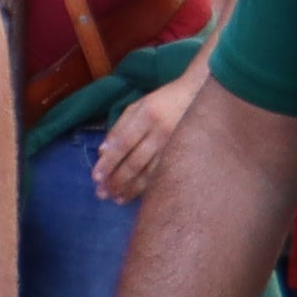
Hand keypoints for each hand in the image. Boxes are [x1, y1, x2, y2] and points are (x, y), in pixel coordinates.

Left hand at [94, 73, 197, 203]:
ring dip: (131, 188)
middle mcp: (161, 132)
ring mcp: (175, 147)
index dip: (109, 162)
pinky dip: (148, 187)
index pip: (123, 143)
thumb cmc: (164, 100)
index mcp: (147, 115)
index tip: (96, 177)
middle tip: (102, 194)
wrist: (200, 98)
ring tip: (116, 199)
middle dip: (117, 180)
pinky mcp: (184, 156)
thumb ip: (119, 127)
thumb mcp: (139, 105)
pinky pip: (163, 175)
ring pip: (150, 173)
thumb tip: (102, 152)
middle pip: (135, 162)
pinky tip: (137, 195)